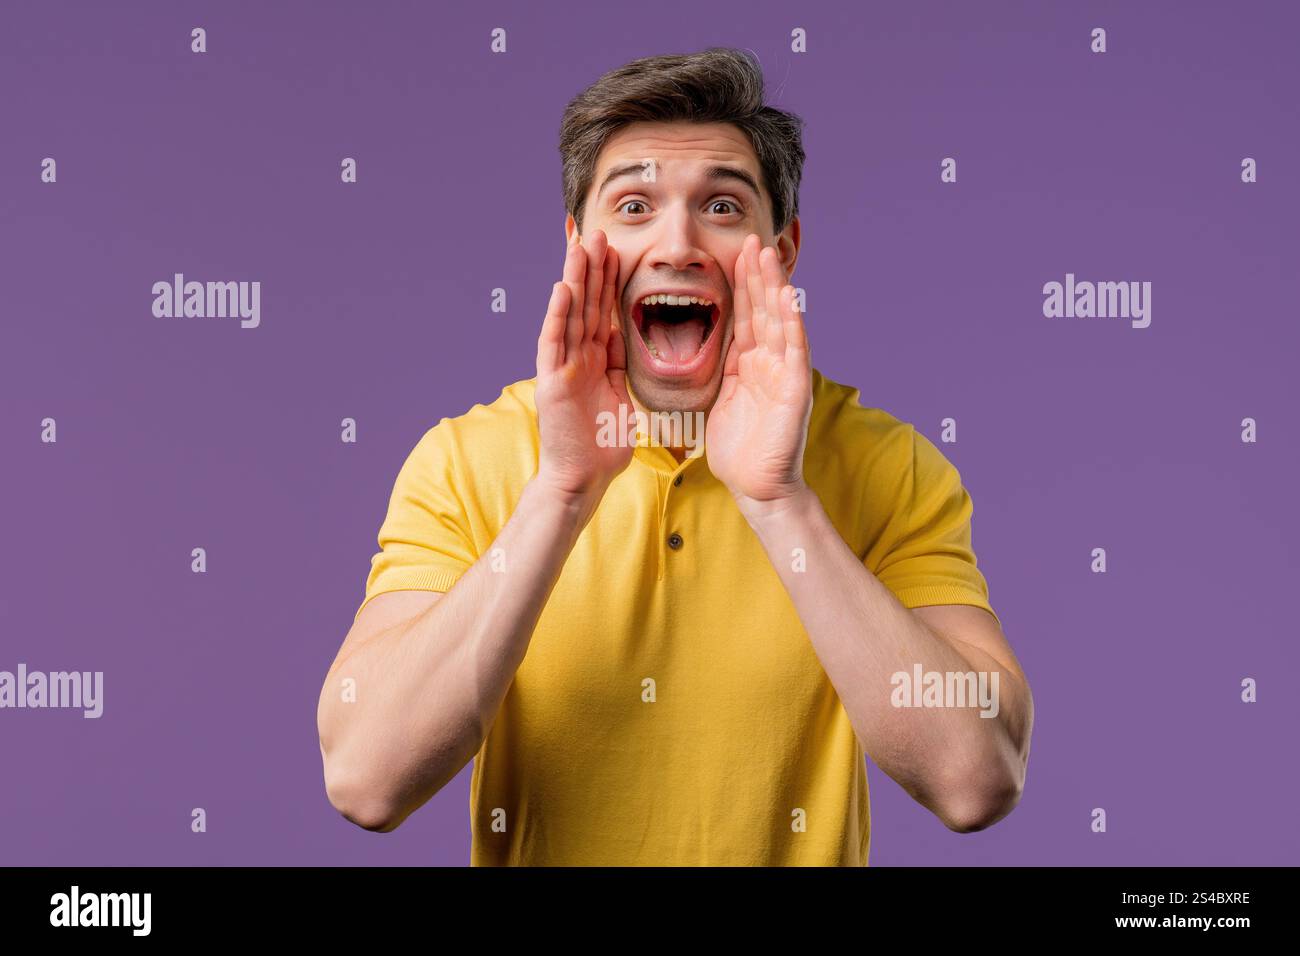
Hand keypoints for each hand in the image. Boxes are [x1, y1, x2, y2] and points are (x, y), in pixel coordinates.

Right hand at [534, 228, 633, 505]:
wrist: (583, 479)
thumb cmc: (603, 446)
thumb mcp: (622, 398)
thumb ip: (623, 368)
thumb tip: (633, 343)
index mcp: (596, 360)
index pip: (603, 311)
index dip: (608, 280)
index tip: (614, 248)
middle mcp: (577, 357)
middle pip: (586, 304)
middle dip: (591, 268)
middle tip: (597, 231)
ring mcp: (562, 367)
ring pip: (570, 314)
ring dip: (575, 279)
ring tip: (579, 245)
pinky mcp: (552, 382)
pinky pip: (555, 343)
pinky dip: (558, 315)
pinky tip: (563, 289)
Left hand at [706, 233, 812, 513]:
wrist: (756, 486)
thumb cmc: (736, 449)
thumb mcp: (716, 400)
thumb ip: (711, 372)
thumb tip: (689, 351)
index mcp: (748, 364)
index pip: (743, 315)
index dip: (738, 284)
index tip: (731, 253)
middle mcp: (770, 363)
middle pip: (762, 310)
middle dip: (756, 274)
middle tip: (749, 238)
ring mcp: (785, 373)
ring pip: (779, 320)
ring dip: (773, 286)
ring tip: (766, 254)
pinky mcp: (796, 387)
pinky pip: (794, 348)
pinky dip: (791, 320)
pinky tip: (786, 295)